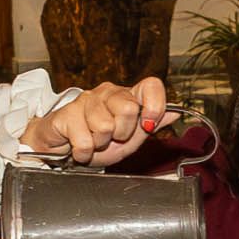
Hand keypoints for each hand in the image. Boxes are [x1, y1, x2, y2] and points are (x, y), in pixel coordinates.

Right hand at [23, 76, 172, 165]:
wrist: (62, 148)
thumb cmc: (96, 141)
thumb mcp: (130, 139)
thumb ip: (150, 125)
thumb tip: (176, 113)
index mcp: (127, 96)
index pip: (151, 85)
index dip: (155, 106)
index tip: (149, 124)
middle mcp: (108, 92)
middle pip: (128, 108)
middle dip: (123, 132)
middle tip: (113, 137)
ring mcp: (87, 100)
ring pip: (105, 126)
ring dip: (101, 143)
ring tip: (94, 141)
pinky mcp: (67, 113)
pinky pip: (85, 141)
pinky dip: (84, 152)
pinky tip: (80, 147)